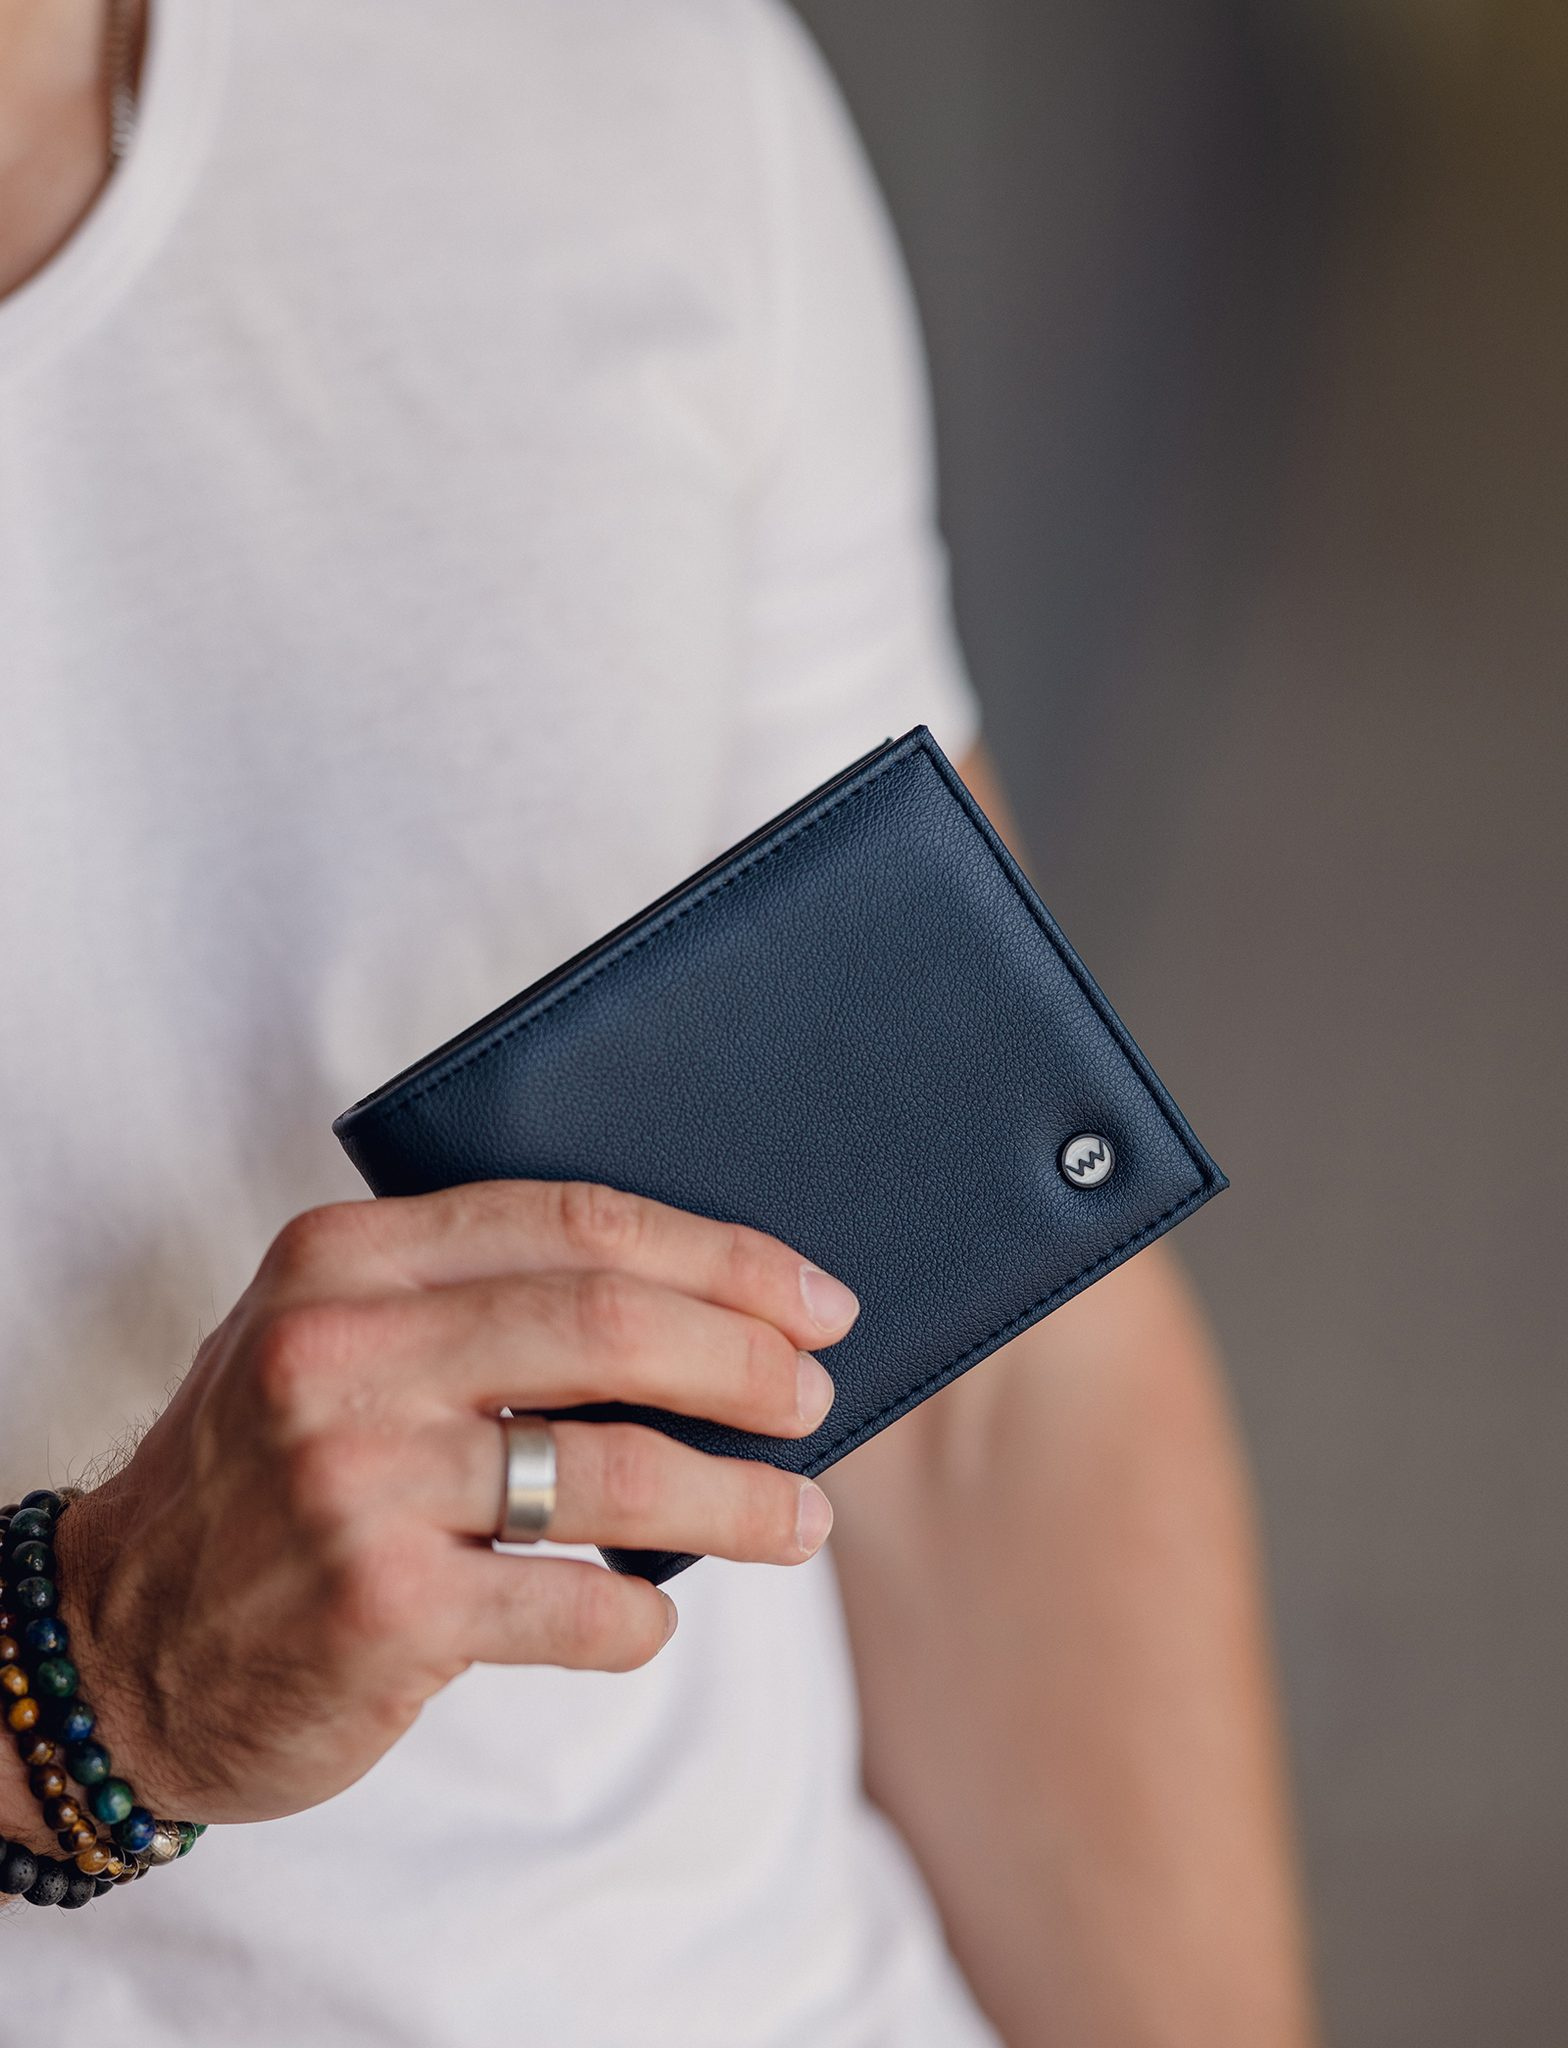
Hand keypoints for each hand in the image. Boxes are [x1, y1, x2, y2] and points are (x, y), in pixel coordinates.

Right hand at [34, 1180, 856, 1830]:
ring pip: (613, 1471)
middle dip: (747, 1360)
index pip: (571, 1224)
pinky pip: (572, 1607)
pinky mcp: (379, 1611)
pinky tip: (655, 1618)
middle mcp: (341, 1354)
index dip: (717, 1257)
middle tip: (819, 1395)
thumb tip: (701, 1315)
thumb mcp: (329, 1343)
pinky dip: (639, 1618)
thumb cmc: (263, 1477)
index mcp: (343, 1260)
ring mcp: (357, 1483)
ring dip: (738, 1498)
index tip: (812, 1295)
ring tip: (801, 1518)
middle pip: (609, 1326)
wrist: (111, 1644)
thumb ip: (468, 1304)